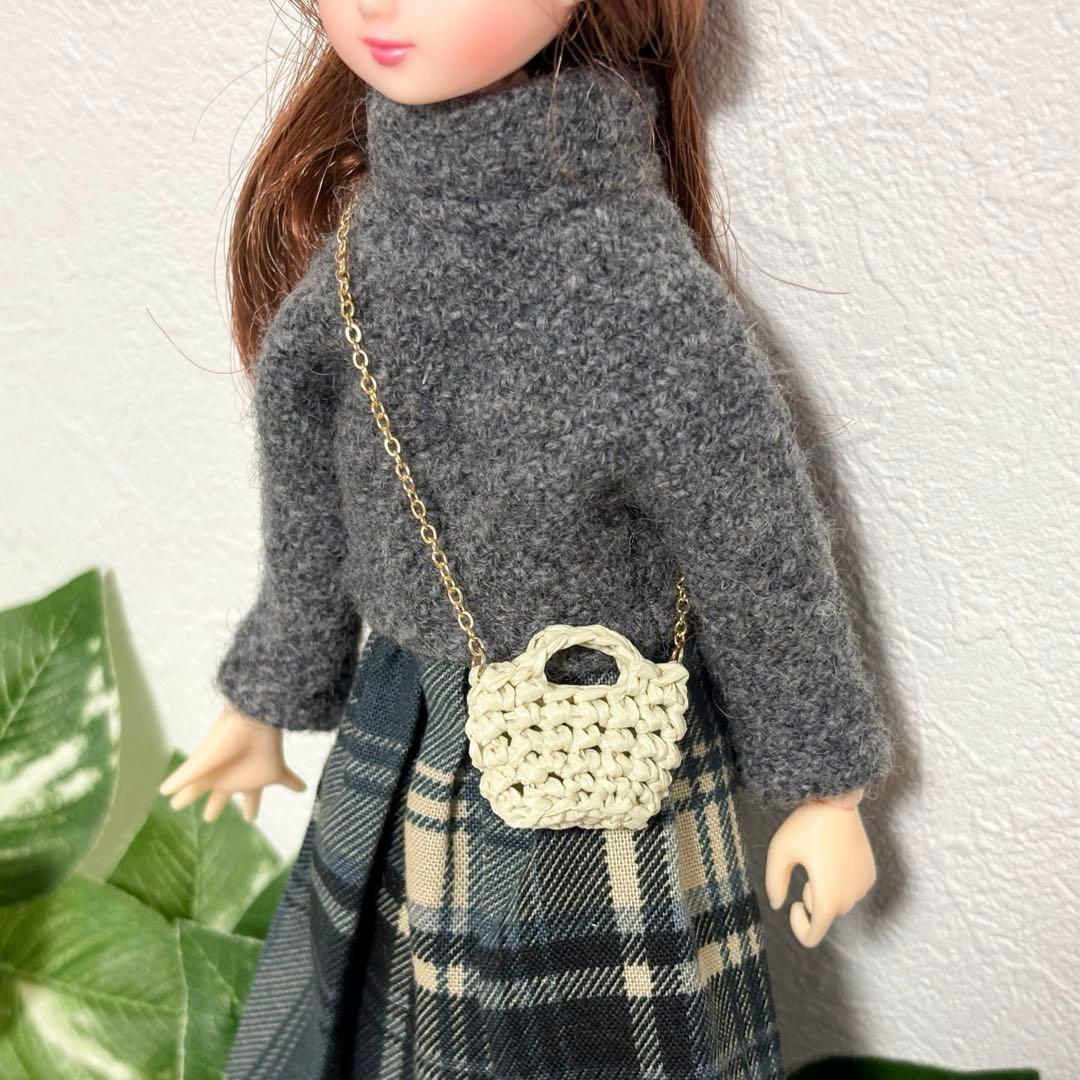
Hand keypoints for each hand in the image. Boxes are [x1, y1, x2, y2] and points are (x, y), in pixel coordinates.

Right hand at [158, 705, 305, 822]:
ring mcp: (254, 774)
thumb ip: (184, 777)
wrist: (251, 722)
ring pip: (253, 795)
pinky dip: (296, 785)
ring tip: (250, 817)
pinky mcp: (274, 770)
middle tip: (209, 818)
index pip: (198, 790)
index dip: (187, 798)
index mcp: (215, 776)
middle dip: (216, 806)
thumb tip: (163, 793)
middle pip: (223, 797)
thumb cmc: (223, 740)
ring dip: (252, 805)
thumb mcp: (200, 762)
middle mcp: (233, 777)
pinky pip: (288, 780)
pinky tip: (303, 788)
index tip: (176, 805)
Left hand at [764, 788, 875, 947]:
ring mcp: (863, 886)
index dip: (799, 926)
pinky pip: (852, 890)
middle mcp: (850, 898)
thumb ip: (774, 882)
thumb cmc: (805, 826)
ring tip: (818, 860)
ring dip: (826, 891)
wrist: (836, 802)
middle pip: (826, 916)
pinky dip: (841, 882)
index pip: (813, 936)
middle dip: (812, 900)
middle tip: (805, 869)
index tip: (792, 904)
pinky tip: (832, 857)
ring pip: (840, 903)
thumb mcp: (779, 852)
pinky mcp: (870, 873)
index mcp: (827, 898)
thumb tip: (779, 904)